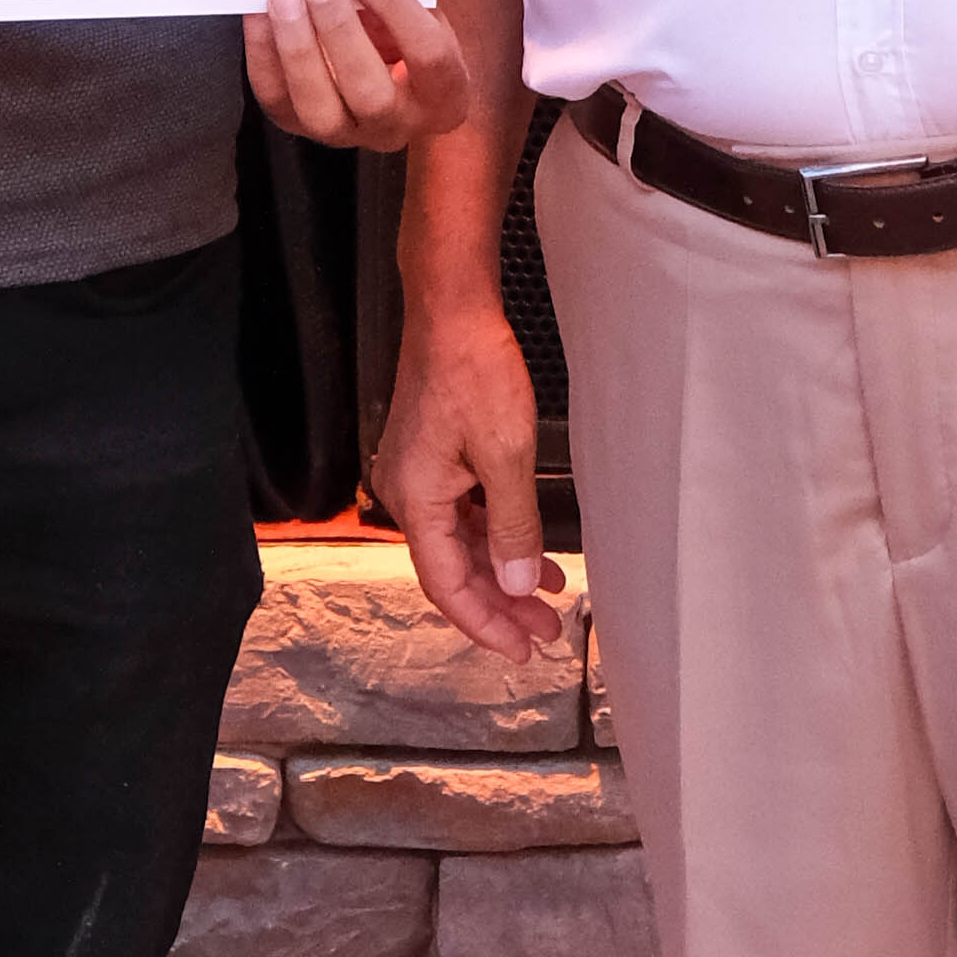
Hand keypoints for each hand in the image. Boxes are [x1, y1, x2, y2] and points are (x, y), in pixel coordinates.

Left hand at [245, 0, 476, 151]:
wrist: (391, 85)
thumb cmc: (408, 40)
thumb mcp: (421, 17)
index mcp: (444, 95)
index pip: (427, 54)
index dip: (393, 4)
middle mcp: (399, 126)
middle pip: (370, 92)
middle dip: (338, 30)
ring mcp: (349, 134)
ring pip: (319, 109)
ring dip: (297, 48)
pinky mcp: (303, 129)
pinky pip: (278, 101)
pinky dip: (264, 56)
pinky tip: (260, 16)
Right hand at [373, 278, 557, 648]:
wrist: (452, 310)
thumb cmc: (472, 368)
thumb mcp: (507, 453)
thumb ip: (513, 524)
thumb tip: (519, 584)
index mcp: (415, 499)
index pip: (446, 585)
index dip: (485, 622)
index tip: (521, 647)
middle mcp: (407, 493)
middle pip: (452, 570)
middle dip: (500, 604)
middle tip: (545, 632)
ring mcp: (419, 475)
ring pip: (460, 544)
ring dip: (502, 572)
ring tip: (548, 599)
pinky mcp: (434, 458)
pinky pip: (462, 514)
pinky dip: (496, 536)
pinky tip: (528, 549)